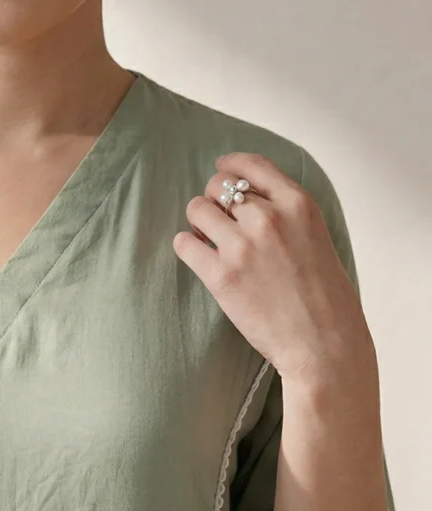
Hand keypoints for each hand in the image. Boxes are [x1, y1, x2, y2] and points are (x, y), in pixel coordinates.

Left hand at [172, 152, 374, 383]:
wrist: (325, 347)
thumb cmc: (327, 297)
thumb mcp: (317, 236)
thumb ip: (286, 211)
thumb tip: (247, 197)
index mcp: (297, 204)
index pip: (252, 164)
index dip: (231, 164)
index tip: (222, 168)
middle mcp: (268, 218)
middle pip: (219, 185)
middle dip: (216, 199)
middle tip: (221, 220)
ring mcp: (242, 245)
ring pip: (197, 208)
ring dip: (200, 222)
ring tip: (211, 240)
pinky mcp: (220, 275)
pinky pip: (184, 242)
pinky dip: (188, 246)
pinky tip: (200, 257)